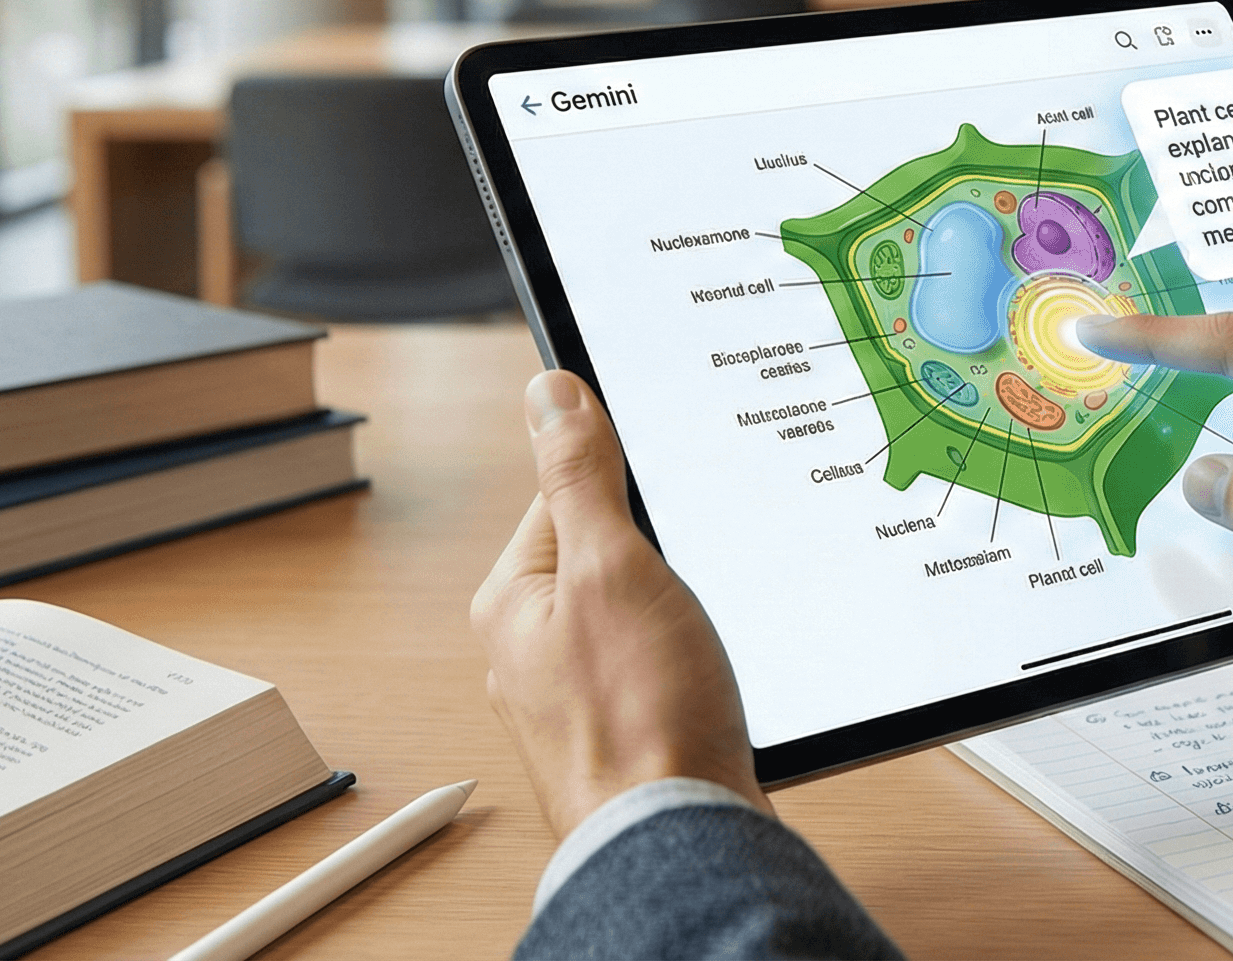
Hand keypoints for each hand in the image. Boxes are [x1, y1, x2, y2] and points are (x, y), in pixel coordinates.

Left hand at [470, 371, 770, 837]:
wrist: (680, 841)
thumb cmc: (638, 717)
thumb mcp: (609, 565)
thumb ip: (580, 474)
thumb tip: (549, 391)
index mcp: (513, 599)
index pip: (570, 494)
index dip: (632, 484)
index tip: (676, 483)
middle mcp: (535, 647)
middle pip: (612, 553)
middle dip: (667, 555)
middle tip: (701, 573)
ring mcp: (582, 694)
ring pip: (646, 612)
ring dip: (687, 613)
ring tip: (706, 637)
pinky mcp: (630, 728)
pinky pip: (665, 665)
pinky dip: (697, 661)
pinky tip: (719, 673)